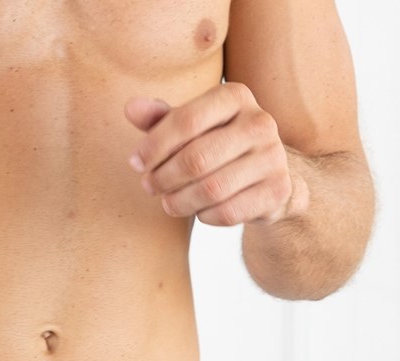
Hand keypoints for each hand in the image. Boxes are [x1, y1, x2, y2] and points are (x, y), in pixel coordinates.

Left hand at [124, 83, 308, 226]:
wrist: (266, 176)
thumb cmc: (216, 144)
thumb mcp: (189, 127)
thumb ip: (160, 118)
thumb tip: (130, 108)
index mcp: (235, 96)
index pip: (186, 120)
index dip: (154, 146)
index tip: (135, 164)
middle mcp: (260, 122)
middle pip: (196, 159)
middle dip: (164, 177)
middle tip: (149, 186)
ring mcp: (273, 156)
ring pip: (211, 189)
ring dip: (180, 201)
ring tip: (168, 202)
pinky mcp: (277, 190)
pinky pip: (228, 212)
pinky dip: (204, 216)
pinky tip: (199, 211)